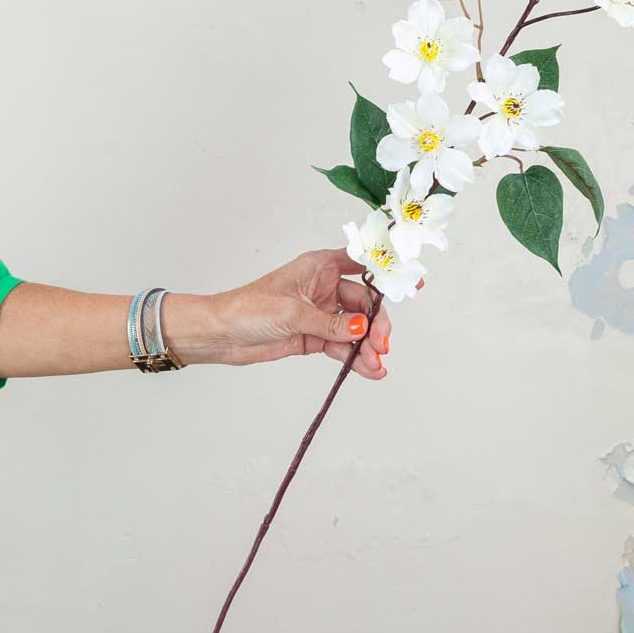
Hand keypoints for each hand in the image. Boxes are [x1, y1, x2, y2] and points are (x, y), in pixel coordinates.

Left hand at [166, 249, 394, 379]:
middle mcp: (324, 287)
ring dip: (368, 345)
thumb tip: (362, 329)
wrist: (221, 334)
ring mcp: (321, 313)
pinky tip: (369, 369)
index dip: (387, 271)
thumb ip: (331, 323)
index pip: (361, 263)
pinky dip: (355, 358)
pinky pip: (342, 346)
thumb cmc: (248, 308)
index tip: (412, 281)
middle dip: (376, 324)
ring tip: (377, 364)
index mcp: (319, 266)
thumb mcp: (293, 313)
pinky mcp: (315, 336)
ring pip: (355, 328)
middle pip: (364, 303)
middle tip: (382, 343)